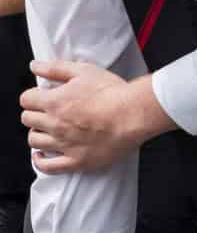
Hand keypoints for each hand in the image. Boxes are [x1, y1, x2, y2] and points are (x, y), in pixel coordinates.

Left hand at [21, 60, 166, 172]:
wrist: (134, 114)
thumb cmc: (113, 92)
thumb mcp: (85, 71)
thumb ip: (56, 68)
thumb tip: (35, 66)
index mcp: (54, 102)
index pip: (26, 100)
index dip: (34, 96)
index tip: (41, 96)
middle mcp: (54, 124)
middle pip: (27, 120)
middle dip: (35, 113)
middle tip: (48, 110)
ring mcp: (63, 144)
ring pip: (34, 141)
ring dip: (38, 133)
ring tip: (49, 128)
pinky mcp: (75, 160)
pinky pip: (47, 166)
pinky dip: (39, 161)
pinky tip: (42, 154)